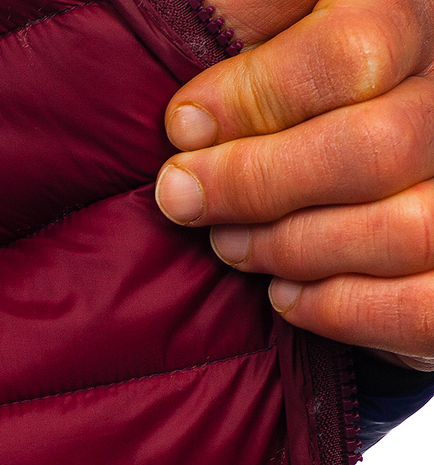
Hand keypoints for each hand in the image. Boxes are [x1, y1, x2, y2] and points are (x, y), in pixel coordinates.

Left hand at [155, 0, 433, 370]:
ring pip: (404, 229)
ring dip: (292, 247)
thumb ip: (246, 24)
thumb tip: (193, 99)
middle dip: (259, 182)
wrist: (349, 181)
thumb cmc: (289, 109)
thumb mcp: (273, 40)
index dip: (259, 93)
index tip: (183, 125)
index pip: (358, 47)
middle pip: (378, 146)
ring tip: (229, 245)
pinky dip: (338, 307)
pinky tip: (284, 294)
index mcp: (413, 24)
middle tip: (185, 197)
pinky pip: (417, 305)